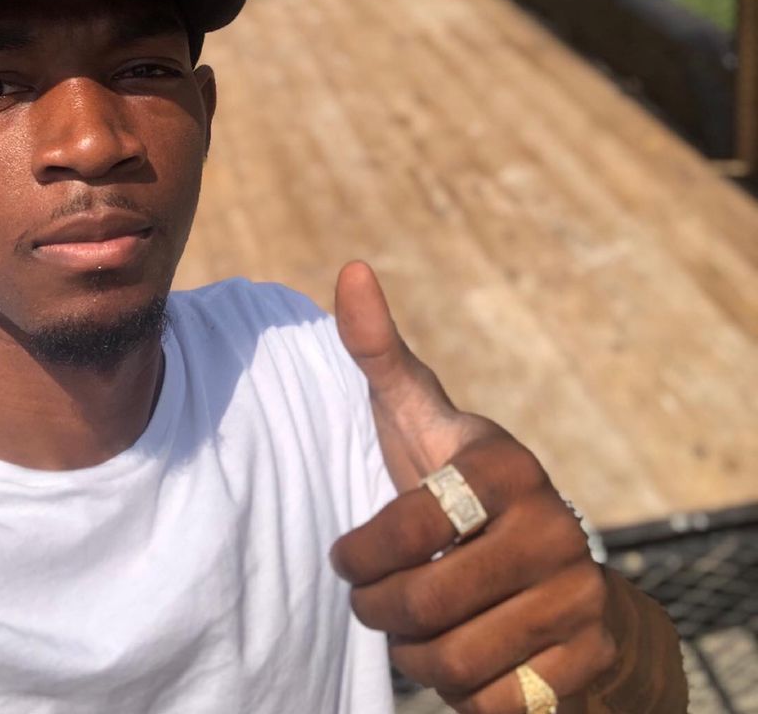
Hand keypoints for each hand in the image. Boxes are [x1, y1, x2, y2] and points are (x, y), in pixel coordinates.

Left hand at [330, 261, 617, 712]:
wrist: (555, 568)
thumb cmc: (459, 484)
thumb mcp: (417, 416)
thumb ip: (378, 350)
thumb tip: (350, 268)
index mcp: (505, 464)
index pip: (408, 528)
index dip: (359, 554)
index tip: (346, 557)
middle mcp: (556, 525)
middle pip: (425, 605)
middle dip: (379, 611)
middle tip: (374, 600)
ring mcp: (582, 594)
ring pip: (454, 663)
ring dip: (416, 656)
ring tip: (416, 627)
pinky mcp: (591, 657)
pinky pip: (496, 707)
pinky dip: (465, 693)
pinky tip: (468, 654)